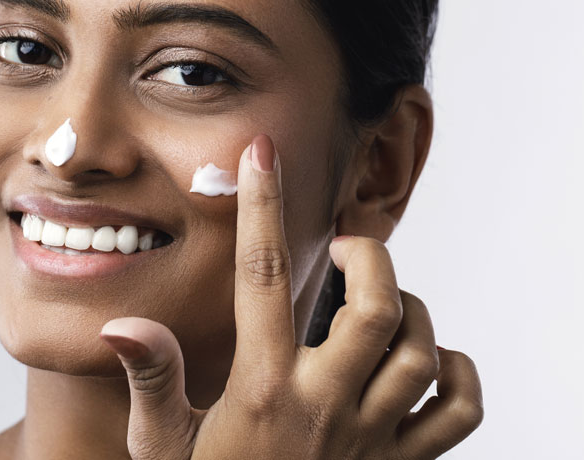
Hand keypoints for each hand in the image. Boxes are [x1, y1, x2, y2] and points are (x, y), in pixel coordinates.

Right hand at [100, 134, 482, 458]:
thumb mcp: (165, 450)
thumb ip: (153, 382)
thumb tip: (123, 325)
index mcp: (261, 391)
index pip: (262, 278)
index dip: (262, 207)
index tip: (262, 153)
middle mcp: (324, 407)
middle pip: (376, 308)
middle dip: (372, 259)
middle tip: (349, 251)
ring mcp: (373, 440)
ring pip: (421, 352)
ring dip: (412, 313)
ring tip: (381, 307)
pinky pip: (459, 413)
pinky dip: (459, 376)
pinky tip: (430, 364)